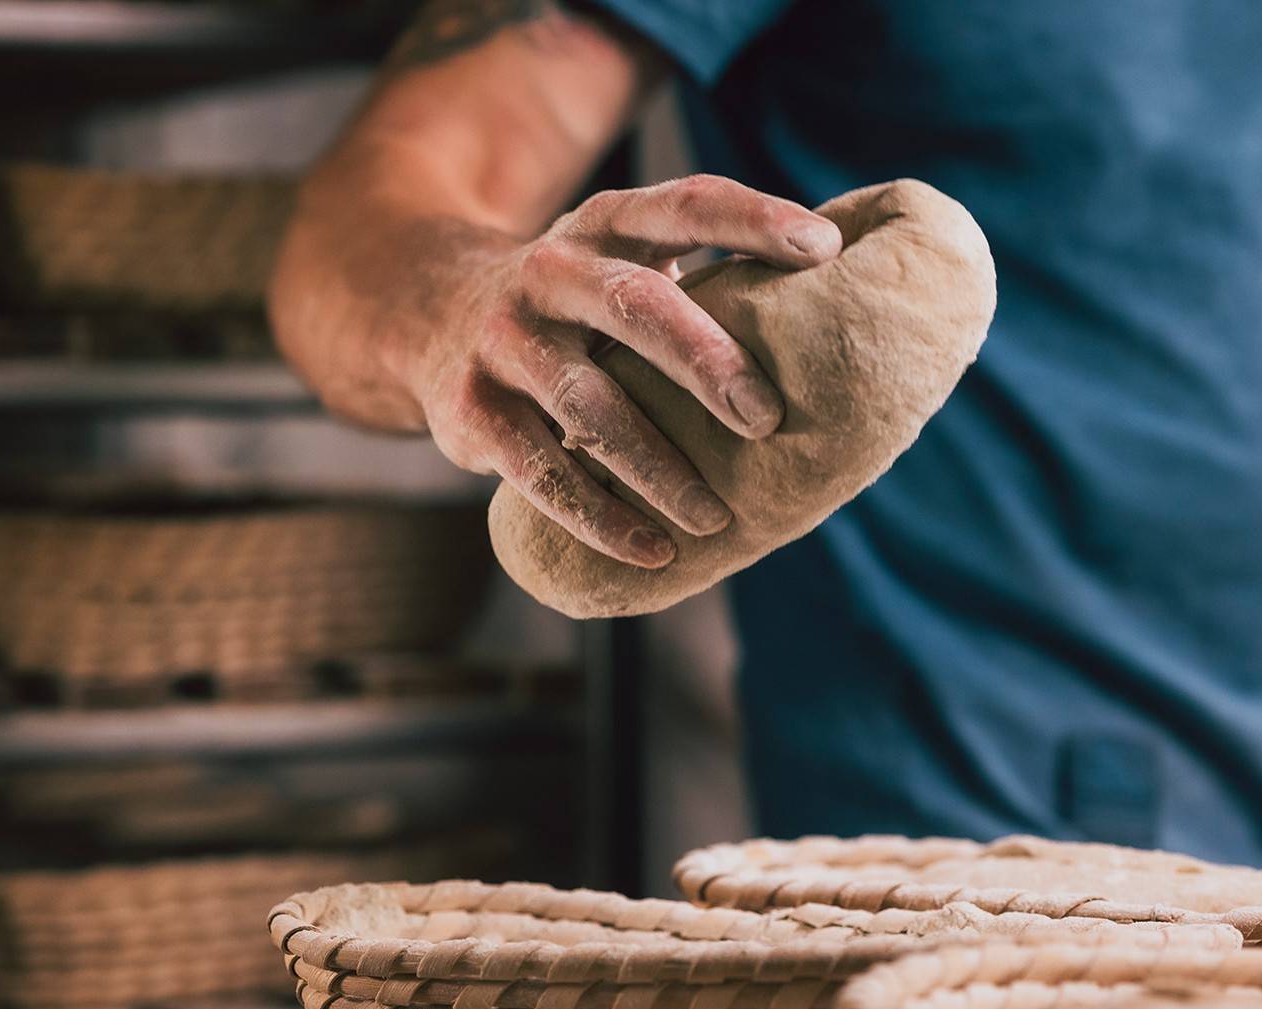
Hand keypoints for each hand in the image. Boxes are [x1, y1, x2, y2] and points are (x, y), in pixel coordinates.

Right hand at [419, 174, 841, 566]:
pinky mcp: (472, 409)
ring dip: (657, 467)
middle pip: (637, 306)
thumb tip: (841, 326)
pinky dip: (599, 518)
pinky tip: (652, 552)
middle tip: (767, 419)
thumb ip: (704, 280)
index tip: (822, 250)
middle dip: (707, 362)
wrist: (420, 309)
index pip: (686, 204)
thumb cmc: (574, 301)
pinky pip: (539, 471)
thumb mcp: (622, 261)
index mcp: (606, 226)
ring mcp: (505, 340)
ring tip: (716, 517)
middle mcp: (552, 272)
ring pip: (587, 405)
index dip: (754, 221)